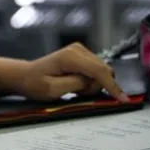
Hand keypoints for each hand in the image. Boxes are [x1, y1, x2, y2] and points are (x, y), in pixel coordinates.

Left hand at [15, 43, 129, 101]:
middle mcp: (78, 49)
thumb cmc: (35, 83)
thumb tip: (93, 81)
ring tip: (74, 88)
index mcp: (70, 57)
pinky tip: (76, 83)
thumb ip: (76, 84)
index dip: (113, 86)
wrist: (26, 75)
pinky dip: (90, 80)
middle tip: (77, 93)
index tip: (123, 100)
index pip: (99, 71)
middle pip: (103, 71)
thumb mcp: (53, 89)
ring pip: (102, 71)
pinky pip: (96, 70)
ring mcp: (80, 50)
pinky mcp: (82, 54)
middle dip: (96, 86)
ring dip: (92, 84)